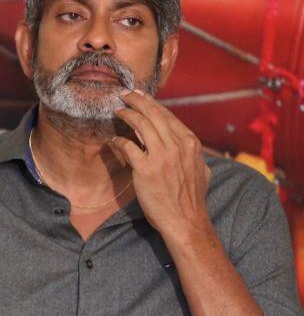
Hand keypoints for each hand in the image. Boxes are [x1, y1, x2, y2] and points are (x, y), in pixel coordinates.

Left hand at [110, 90, 212, 243]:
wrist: (185, 220)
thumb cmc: (191, 199)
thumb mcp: (202, 171)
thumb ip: (194, 155)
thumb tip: (189, 147)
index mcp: (191, 144)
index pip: (168, 116)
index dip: (152, 104)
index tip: (140, 96)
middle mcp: (178, 146)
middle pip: (154, 115)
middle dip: (138, 101)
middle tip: (125, 95)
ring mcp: (162, 156)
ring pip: (141, 125)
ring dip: (127, 115)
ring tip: (118, 111)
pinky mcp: (146, 169)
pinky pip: (128, 146)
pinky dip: (119, 140)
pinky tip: (114, 140)